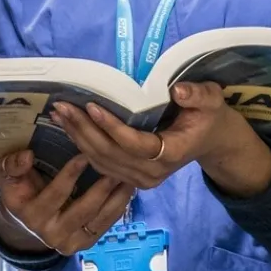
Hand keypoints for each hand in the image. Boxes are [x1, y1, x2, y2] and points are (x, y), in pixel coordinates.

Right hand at [0, 151, 134, 257]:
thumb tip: (26, 156)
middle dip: (102, 188)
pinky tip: (127, 191)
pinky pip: (104, 227)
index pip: (55, 194)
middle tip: (117, 167)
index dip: (70, 174)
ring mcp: (68, 243)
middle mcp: (49, 234)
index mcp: (29, 215)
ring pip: (98, 220)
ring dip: (116, 198)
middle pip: (82, 210)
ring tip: (128, 177)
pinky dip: (118, 208)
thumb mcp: (6, 174)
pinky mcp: (83, 245)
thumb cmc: (18, 188)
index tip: (86, 154)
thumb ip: (11, 165)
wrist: (24, 218)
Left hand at [49, 82, 246, 191]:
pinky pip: (101, 164)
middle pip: (111, 154)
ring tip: (59, 114)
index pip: (135, 144)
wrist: (211, 141)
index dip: (112, 127)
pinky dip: (82, 145)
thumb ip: (198, 96)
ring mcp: (140, 179)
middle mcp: (152, 173)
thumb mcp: (212, 101)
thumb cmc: (209, 117)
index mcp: (171, 154)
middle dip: (84, 129)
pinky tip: (67, 127)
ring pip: (101, 161)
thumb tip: (178, 91)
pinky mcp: (129, 177)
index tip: (91, 106)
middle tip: (63, 106)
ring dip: (77, 137)